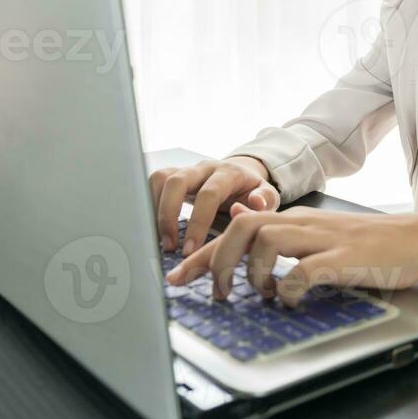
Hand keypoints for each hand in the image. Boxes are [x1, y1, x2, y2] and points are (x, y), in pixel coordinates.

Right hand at [149, 156, 279, 255]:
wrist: (241, 174)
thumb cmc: (253, 191)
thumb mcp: (267, 196)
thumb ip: (264, 200)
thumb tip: (254, 204)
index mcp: (229, 173)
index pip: (209, 194)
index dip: (198, 222)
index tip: (191, 250)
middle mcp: (204, 168)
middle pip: (177, 181)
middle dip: (168, 215)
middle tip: (169, 246)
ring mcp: (186, 169)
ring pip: (161, 179)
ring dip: (155, 210)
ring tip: (159, 240)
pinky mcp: (173, 175)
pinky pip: (154, 183)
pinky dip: (149, 205)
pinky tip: (154, 229)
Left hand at [165, 205, 417, 305]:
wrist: (415, 238)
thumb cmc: (366, 243)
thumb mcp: (316, 231)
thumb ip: (278, 227)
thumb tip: (239, 214)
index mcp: (293, 220)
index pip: (235, 228)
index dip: (201, 254)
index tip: (176, 278)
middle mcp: (302, 224)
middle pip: (243, 227)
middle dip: (218, 260)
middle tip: (217, 292)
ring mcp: (323, 240)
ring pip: (266, 240)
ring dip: (253, 273)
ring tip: (261, 295)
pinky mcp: (344, 259)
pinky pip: (305, 269)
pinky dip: (289, 288)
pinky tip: (291, 300)